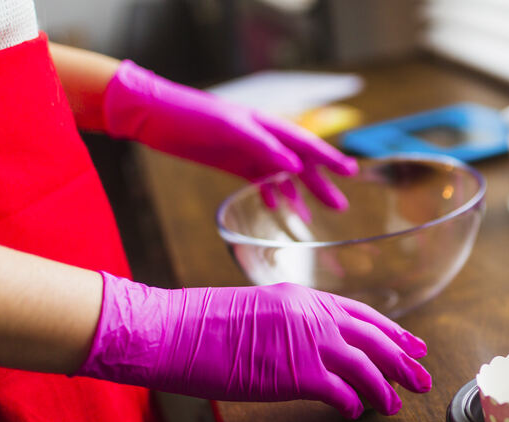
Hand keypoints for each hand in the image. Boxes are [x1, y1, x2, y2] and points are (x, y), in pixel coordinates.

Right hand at [77, 274, 430, 417]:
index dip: (393, 332)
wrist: (174, 331)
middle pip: (376, 340)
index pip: (363, 315)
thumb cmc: (203, 324)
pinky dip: (354, 404)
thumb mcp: (257, 310)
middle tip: (423, 379)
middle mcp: (314, 316)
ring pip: (367, 368)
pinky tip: (356, 414)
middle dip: (404, 362)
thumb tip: (309, 343)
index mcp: (304, 298)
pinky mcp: (297, 374)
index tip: (414, 345)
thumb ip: (290, 323)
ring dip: (385, 390)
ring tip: (395, 407)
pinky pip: (342, 392)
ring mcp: (308, 344)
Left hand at [102, 61, 357, 208]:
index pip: (306, 144)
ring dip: (298, 195)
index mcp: (267, 126)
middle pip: (300, 164)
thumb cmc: (192, 116)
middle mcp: (263, 139)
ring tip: (314, 219)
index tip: (352, 173)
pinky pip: (258, 181)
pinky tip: (276, 209)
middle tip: (341, 206)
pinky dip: (269, 195)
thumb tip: (296, 168)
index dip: (330, 159)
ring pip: (281, 176)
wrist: (156, 116)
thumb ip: (264, 147)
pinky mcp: (232, 163)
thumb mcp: (230, 130)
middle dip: (321, 184)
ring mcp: (248, 152)